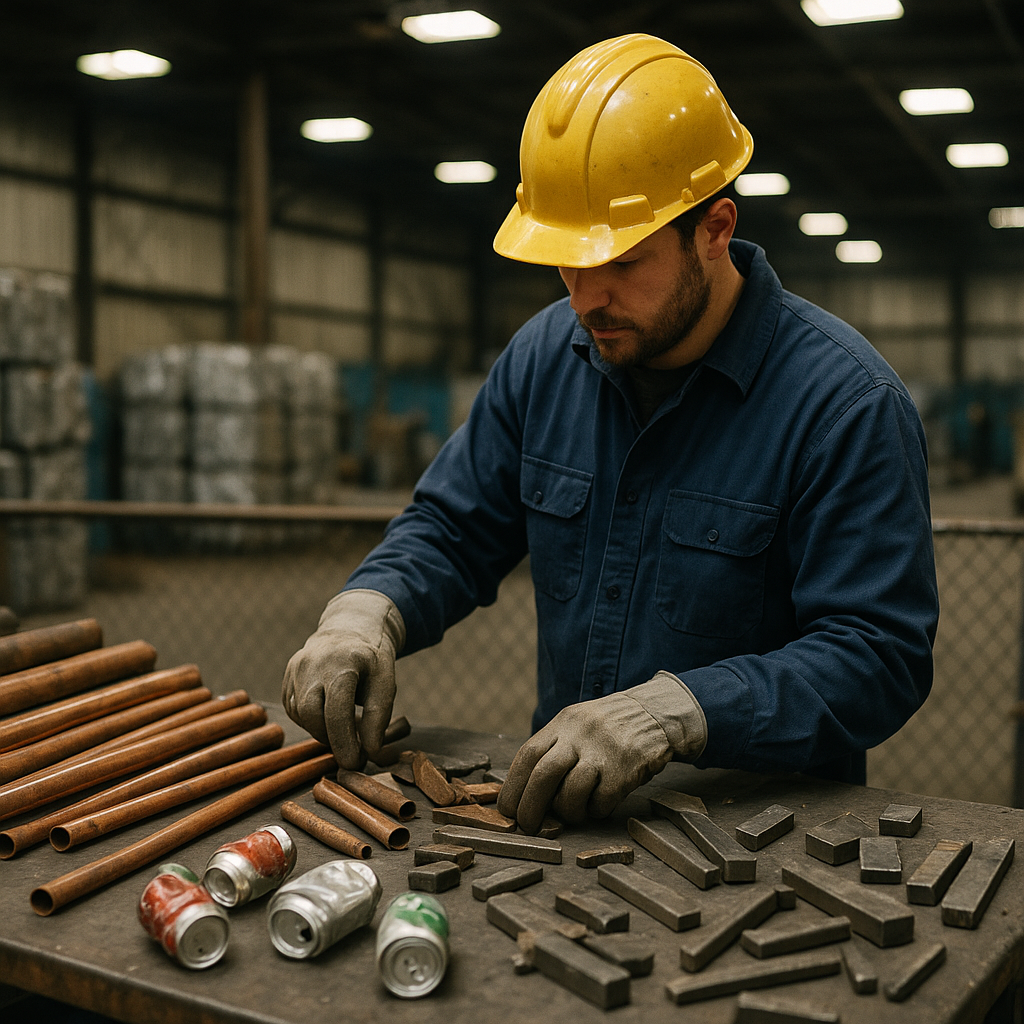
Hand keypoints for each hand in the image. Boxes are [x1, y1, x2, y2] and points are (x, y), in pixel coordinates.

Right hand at [282, 589, 404, 768]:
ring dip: (322, 731)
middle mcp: (312, 664)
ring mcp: (295, 670)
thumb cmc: (371, 658)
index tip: (356, 763)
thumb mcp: (386, 680)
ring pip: (300, 715)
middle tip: (351, 753)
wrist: (348, 630)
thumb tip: (370, 750)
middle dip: (331, 739)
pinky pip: (293, 710)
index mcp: (342, 662)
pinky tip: (328, 716)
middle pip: (311, 714)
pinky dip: (311, 720)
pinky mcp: (287, 678)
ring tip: (344, 730)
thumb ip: (379, 715)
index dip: (345, 741)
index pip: (337, 709)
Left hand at [497, 673, 706, 832]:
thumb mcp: (576, 725)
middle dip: (530, 807)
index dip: (512, 786)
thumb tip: (524, 792)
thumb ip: (553, 750)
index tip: (507, 810)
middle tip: (528, 826)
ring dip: (567, 812)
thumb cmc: (608, 727)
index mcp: (563, 723)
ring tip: (574, 813)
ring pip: (571, 793)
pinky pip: (600, 803)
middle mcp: (579, 735)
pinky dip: (595, 811)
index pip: (527, 755)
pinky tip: (600, 803)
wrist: (655, 713)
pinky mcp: (625, 771)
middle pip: (543, 775)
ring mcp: (603, 752)